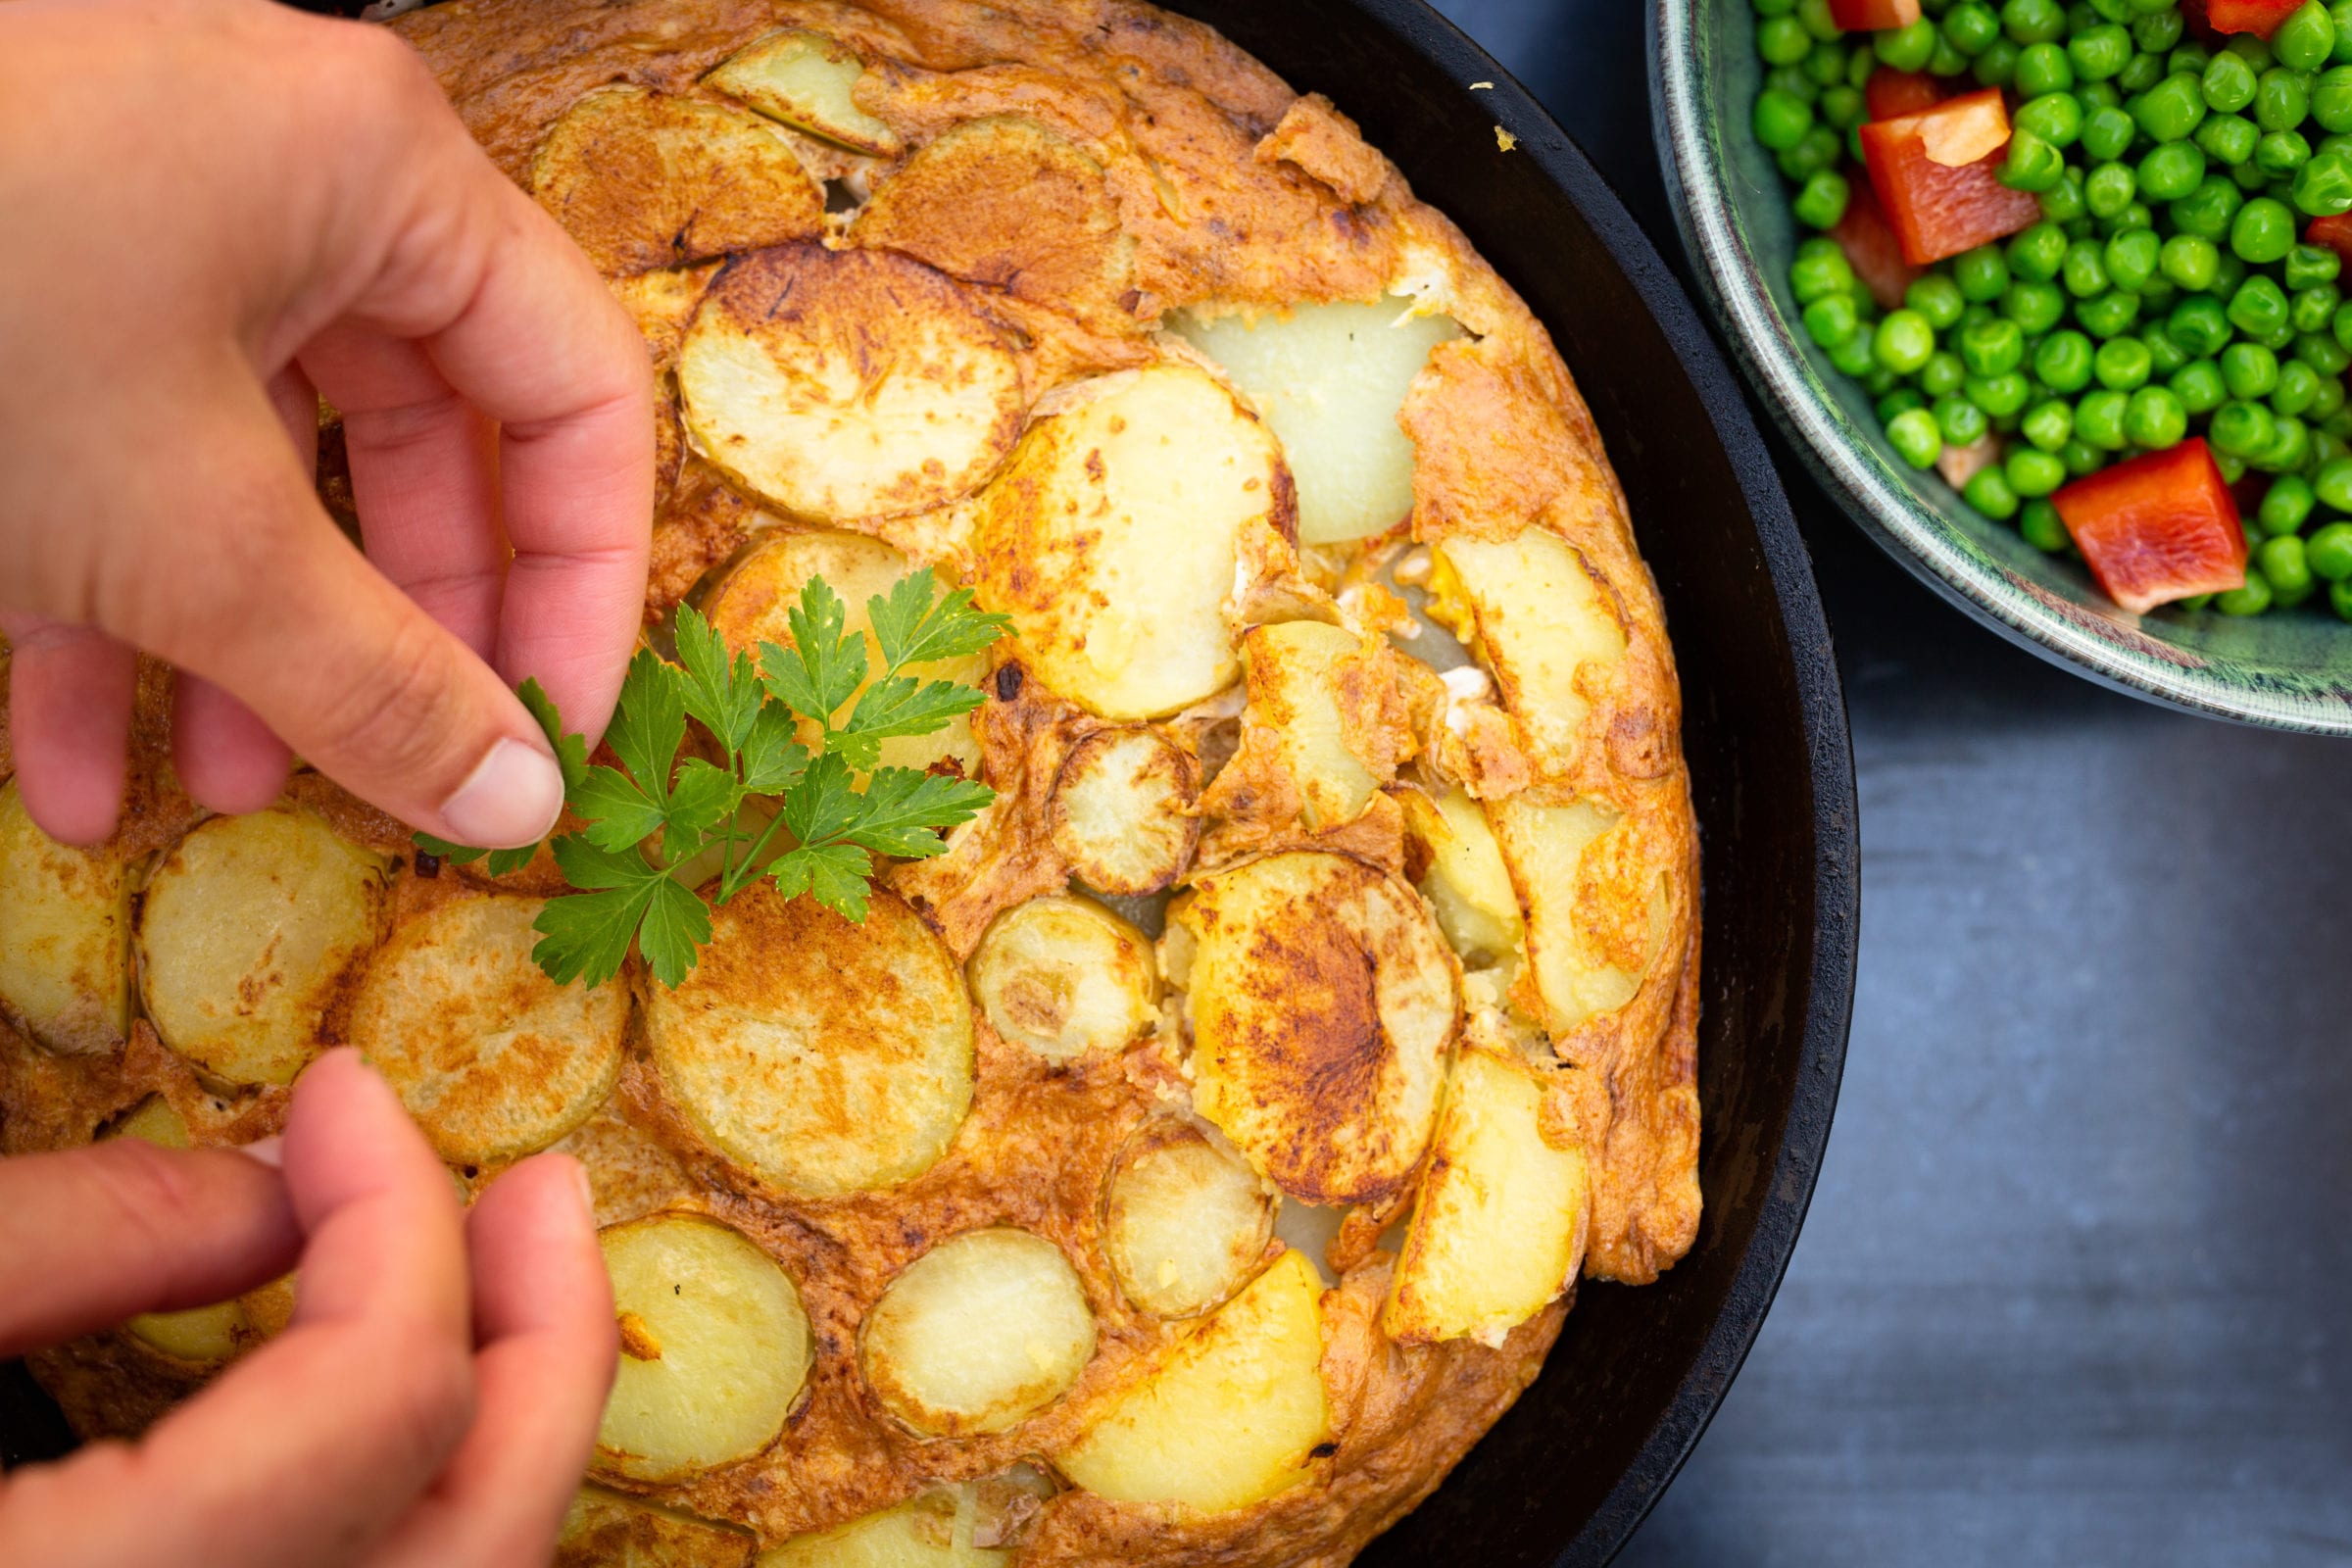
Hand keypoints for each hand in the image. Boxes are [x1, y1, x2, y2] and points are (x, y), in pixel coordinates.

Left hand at [0, 0, 652, 849]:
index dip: (587, 584)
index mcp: (379, 173)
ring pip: (264, 465)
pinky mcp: (28, 284)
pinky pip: (127, 453)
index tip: (554, 740)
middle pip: (426, 437)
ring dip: (250, 652)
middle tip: (407, 778)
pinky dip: (114, 609)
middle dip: (395, 637)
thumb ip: (382, 684)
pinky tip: (64, 769)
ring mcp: (141, 223)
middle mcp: (282, 173)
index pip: (579, 391)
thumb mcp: (193, 543)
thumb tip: (520, 806)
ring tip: (225, 805)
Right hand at [0, 1051, 616, 1567]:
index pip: (382, 1391)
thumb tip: (267, 1181)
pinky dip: (417, 1499)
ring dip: (501, 1426)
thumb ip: (64, 1246)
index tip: (342, 1091)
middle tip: (540, 1191)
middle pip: (487, 1532)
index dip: (391, 1207)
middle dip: (545, 1339)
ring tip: (489, 1279)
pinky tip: (373, 1409)